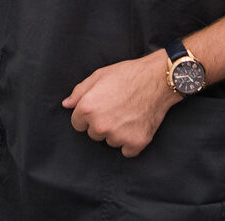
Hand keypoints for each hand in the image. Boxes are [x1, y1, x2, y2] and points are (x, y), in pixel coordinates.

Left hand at [62, 49, 179, 157]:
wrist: (157, 79)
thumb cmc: (127, 74)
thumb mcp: (99, 75)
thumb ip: (79, 91)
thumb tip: (66, 105)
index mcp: (88, 108)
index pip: (77, 124)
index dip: (88, 115)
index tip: (100, 106)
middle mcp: (100, 125)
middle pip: (93, 134)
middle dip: (101, 123)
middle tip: (116, 107)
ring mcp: (118, 136)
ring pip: (110, 142)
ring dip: (116, 132)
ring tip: (128, 113)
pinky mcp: (135, 143)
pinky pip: (126, 151)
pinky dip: (131, 141)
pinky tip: (136, 124)